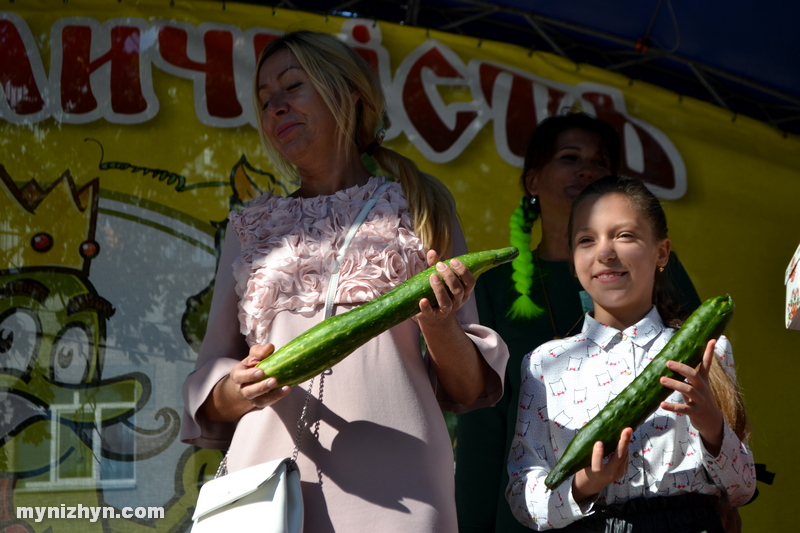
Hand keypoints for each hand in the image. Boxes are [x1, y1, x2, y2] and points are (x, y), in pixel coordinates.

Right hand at [228, 343, 291, 408]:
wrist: (249, 380)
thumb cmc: (251, 365)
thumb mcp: (253, 356)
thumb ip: (259, 351)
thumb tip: (270, 347)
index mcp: (238, 375)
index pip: (240, 377)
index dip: (249, 375)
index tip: (261, 371)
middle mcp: (243, 388)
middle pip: (249, 391)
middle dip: (261, 387)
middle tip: (274, 380)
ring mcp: (252, 398)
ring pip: (259, 400)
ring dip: (272, 395)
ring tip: (284, 387)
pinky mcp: (260, 402)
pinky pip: (268, 402)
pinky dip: (278, 396)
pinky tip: (286, 389)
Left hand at [417, 249, 474, 323]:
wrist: (433, 316)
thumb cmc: (438, 291)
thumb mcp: (439, 277)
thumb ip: (436, 264)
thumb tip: (432, 252)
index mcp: (463, 291)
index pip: (470, 282)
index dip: (464, 271)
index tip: (453, 261)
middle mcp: (457, 302)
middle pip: (458, 291)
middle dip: (450, 277)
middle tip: (440, 266)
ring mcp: (445, 310)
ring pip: (446, 302)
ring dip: (440, 289)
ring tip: (432, 276)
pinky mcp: (433, 316)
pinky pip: (431, 313)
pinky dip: (426, 307)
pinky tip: (422, 300)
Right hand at [572, 427, 631, 502]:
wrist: (591, 486)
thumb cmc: (584, 471)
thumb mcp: (581, 460)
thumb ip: (584, 443)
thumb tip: (586, 424)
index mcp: (595, 473)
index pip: (597, 465)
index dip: (598, 454)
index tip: (598, 443)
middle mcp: (608, 474)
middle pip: (618, 458)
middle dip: (623, 443)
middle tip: (627, 430)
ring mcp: (618, 473)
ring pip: (624, 456)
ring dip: (626, 442)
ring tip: (627, 429)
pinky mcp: (622, 471)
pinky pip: (625, 457)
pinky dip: (625, 447)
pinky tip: (624, 437)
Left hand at [660, 339, 724, 454]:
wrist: (713, 422)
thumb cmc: (701, 400)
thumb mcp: (699, 386)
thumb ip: (691, 375)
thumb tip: (676, 361)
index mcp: (703, 381)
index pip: (707, 364)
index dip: (709, 352)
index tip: (712, 340)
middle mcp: (703, 389)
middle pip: (694, 375)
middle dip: (682, 368)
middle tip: (668, 363)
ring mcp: (700, 401)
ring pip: (689, 390)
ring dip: (675, 384)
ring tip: (661, 380)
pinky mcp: (695, 412)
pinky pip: (684, 408)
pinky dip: (672, 406)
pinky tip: (662, 404)